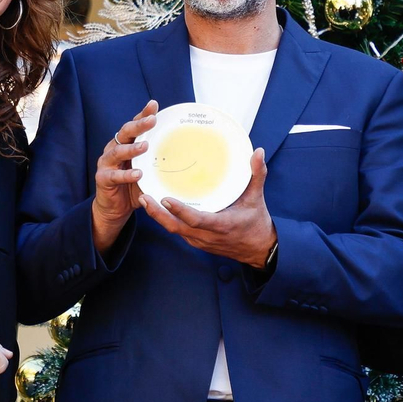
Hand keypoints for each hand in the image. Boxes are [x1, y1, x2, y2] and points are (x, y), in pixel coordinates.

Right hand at [91, 100, 157, 253]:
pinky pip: (113, 175)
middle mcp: (114, 149)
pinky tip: (137, 174)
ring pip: (118, 151)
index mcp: (126, 144)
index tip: (154, 105)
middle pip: (125, 133)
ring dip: (132, 149)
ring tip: (145, 147)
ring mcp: (106, 163)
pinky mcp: (102, 178)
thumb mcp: (149, 171)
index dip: (143, 115)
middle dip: (139, 125)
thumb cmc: (134, 186)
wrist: (115, 208)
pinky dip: (125, 174)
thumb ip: (159, 161)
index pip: (135, 126)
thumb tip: (188, 154)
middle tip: (152, 121)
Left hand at [140, 148, 276, 268]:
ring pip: (173, 230)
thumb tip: (259, 152)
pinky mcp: (196, 242)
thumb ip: (257, 174)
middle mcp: (206, 236)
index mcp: (221, 225)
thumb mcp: (257, 198)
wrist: (258, 249)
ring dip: (158, 216)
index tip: (165, 199)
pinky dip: (165, 220)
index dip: (180, 211)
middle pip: (175, 227)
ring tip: (144, 198)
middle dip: (157, 213)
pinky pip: (177, 231)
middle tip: (143, 197)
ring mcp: (199, 241)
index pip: (196, 220)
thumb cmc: (257, 222)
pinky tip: (156, 207)